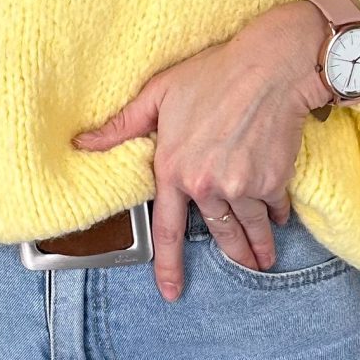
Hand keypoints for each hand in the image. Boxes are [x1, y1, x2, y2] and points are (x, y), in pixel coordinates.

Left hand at [69, 0, 327, 299]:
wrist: (270, 67)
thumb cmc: (214, 74)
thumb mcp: (159, 93)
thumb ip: (122, 125)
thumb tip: (82, 143)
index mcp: (174, 170)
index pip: (167, 230)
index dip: (168, 265)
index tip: (171, 292)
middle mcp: (207, 187)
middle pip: (219, 234)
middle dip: (234, 256)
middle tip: (244, 268)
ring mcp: (242, 188)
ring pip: (248, 229)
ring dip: (257, 248)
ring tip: (264, 260)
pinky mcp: (272, 182)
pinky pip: (272, 210)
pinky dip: (275, 216)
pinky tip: (277, 219)